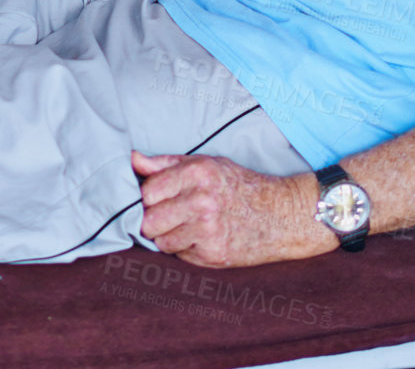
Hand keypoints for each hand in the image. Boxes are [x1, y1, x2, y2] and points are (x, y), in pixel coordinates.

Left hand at [131, 152, 332, 267]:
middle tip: (167, 216)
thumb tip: (132, 159)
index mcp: (197, 173)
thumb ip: (165, 163)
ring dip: (167, 237)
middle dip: (152, 221)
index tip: (155, 199)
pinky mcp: (214, 255)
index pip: (147, 192)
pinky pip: (180, 256)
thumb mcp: (206, 164)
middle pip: (149, 221)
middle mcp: (202, 201)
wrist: (282, 215)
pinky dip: (185, 249)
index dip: (146, 198)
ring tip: (187, 226)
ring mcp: (208, 230)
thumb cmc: (239, 186)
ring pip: (161, 242)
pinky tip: (202, 238)